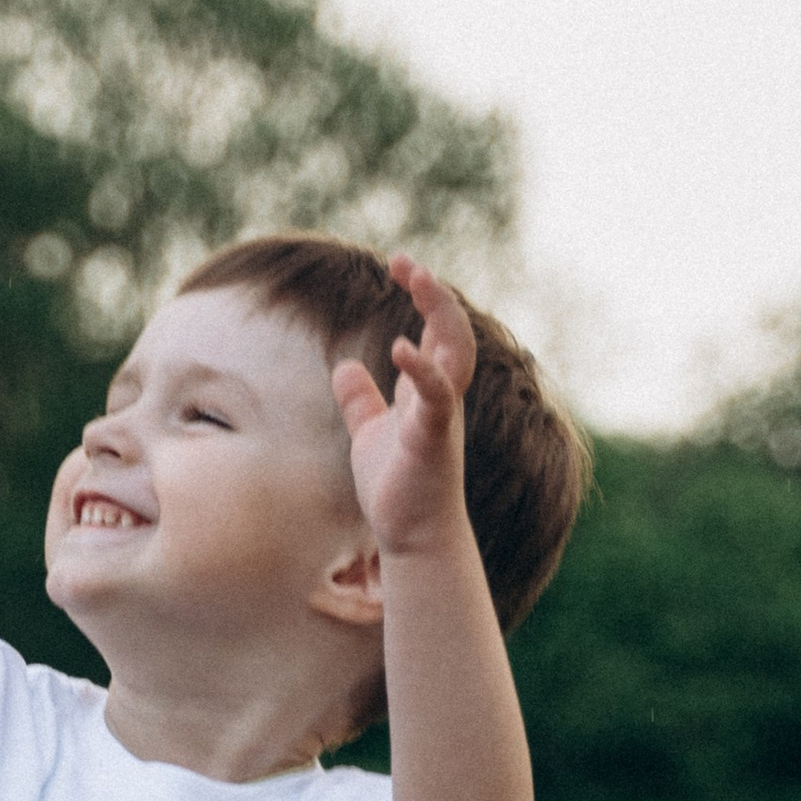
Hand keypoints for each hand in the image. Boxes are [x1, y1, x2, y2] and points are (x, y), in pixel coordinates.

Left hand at [331, 254, 477, 558]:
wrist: (412, 538)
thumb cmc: (397, 489)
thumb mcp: (370, 434)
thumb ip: (361, 400)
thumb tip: (344, 367)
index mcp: (428, 392)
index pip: (436, 330)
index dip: (424, 295)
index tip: (400, 265)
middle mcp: (442, 398)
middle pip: (453, 331)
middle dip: (435, 293)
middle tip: (406, 261)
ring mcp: (441, 417)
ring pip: (455, 354)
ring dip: (441, 313)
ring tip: (418, 279)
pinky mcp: (432, 440)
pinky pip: (435, 397)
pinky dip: (421, 369)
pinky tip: (399, 348)